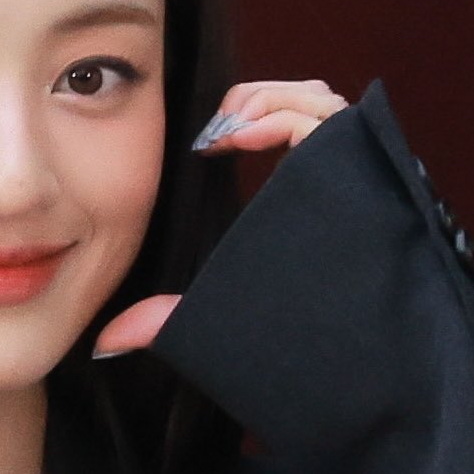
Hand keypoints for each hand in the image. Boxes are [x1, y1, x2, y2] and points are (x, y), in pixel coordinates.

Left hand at [92, 79, 348, 357]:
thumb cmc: (300, 348)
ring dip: (267, 101)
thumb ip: (172, 316)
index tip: (206, 146)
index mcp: (316, 206)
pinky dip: (278, 114)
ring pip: (320, 102)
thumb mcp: (222, 317)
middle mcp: (344, 186)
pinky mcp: (365, 174)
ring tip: (225, 130)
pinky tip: (236, 138)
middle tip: (215, 129)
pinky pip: (325, 118)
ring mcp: (358, 178)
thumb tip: (107, 338)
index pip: (298, 128)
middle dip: (259, 101)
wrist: (361, 373)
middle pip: (312, 104)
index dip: (254, 115)